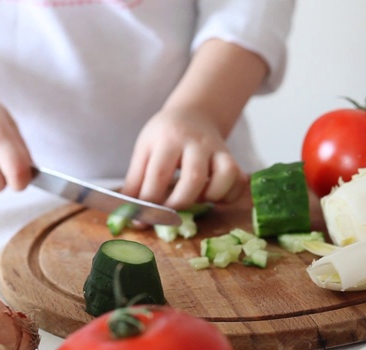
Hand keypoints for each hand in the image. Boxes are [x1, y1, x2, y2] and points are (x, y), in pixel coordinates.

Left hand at [122, 108, 247, 208]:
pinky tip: (213, 196)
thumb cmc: (164, 136)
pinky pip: (239, 181)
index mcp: (168, 138)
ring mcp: (218, 149)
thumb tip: (126, 215)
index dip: (149, 202)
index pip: (158, 175)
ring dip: (211, 196)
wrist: (194, 114)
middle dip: (179, 203)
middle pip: (193, 178)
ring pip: (225, 175)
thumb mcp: (144, 150)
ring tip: (197, 198)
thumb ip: (135, 181)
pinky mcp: (232, 158)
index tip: (141, 218)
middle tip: (169, 212)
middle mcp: (196, 142)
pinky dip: (229, 195)